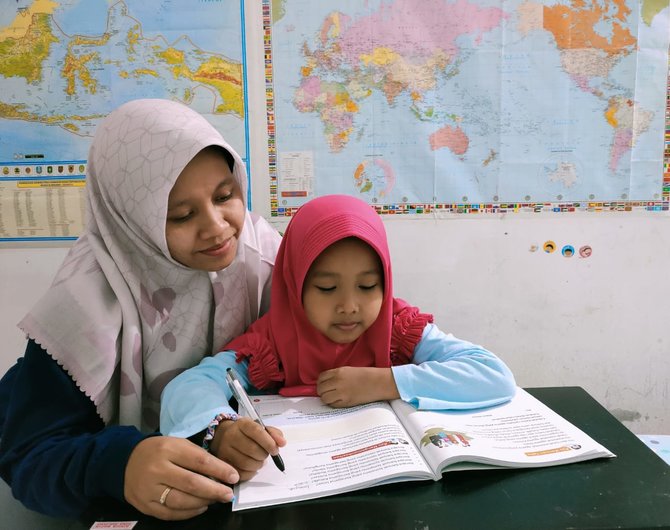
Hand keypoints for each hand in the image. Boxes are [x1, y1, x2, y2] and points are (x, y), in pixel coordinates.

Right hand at [124, 436, 238, 520]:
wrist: (126, 460)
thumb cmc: (159, 451)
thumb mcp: (178, 444)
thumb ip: (198, 457)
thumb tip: (222, 473)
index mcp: (168, 449)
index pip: (199, 461)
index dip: (220, 470)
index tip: (234, 477)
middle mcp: (157, 469)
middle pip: (192, 483)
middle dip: (214, 490)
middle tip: (229, 494)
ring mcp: (149, 489)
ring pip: (181, 501)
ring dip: (203, 502)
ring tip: (215, 500)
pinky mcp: (144, 505)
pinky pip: (170, 513)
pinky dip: (189, 513)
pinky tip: (200, 508)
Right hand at [210, 418, 285, 480]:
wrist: (224, 436)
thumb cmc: (246, 433)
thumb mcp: (259, 428)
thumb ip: (273, 433)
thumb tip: (282, 443)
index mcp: (242, 424)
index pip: (257, 432)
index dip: (269, 442)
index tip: (275, 450)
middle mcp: (231, 435)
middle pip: (253, 450)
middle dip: (264, 455)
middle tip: (265, 454)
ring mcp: (224, 450)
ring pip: (247, 463)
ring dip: (258, 464)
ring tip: (258, 460)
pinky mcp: (223, 463)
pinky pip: (240, 473)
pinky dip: (250, 472)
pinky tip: (251, 466)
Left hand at [316, 366, 399, 406]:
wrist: (378, 383)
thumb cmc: (366, 375)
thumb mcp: (348, 370)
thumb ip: (336, 375)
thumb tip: (326, 382)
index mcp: (338, 372)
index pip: (321, 378)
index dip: (321, 382)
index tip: (324, 384)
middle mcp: (338, 382)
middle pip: (320, 389)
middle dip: (322, 391)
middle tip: (327, 392)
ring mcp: (341, 393)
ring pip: (324, 398)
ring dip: (326, 398)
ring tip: (332, 397)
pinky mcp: (346, 402)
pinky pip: (333, 405)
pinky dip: (333, 404)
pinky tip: (339, 401)